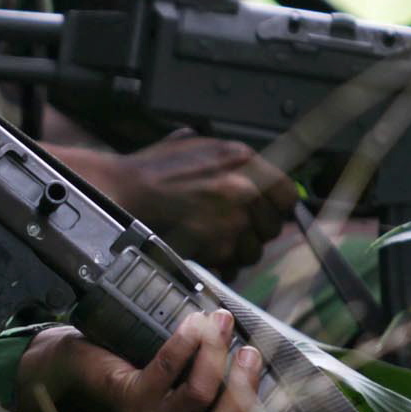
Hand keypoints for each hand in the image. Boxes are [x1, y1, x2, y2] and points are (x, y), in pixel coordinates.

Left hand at [16, 310, 305, 411]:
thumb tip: (262, 359)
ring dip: (215, 355)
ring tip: (222, 322)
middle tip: (253, 351)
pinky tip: (194, 322)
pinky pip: (167, 370)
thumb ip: (222, 389)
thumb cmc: (145, 376)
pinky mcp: (130, 401)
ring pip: (198, 397)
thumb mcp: (188, 391)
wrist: (80, 369)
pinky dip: (186, 342)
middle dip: (245, 388)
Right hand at [55, 132, 295, 276]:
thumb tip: (248, 169)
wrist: (125, 193)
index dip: (276, 206)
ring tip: (215, 243)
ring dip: (237, 251)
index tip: (268, 213)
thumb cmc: (153, 170)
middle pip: (272, 225)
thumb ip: (227, 158)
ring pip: (254, 250)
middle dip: (255, 231)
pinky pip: (233, 266)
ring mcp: (233, 220)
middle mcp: (245, 189)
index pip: (286, 192)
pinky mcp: (218, 247)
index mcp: (243, 159)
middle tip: (234, 230)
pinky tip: (205, 254)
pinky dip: (221, 266)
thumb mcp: (195, 145)